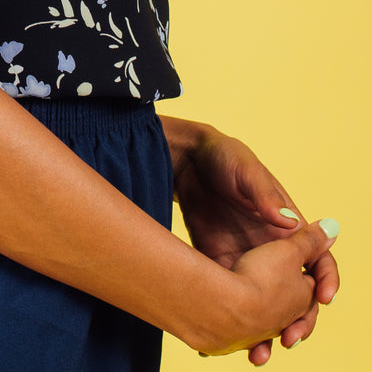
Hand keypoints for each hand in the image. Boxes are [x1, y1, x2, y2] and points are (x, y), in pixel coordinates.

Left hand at [167, 120, 339, 362]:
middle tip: (288, 339)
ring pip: (264, 305)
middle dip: (299, 320)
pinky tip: (220, 343)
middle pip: (296, 294)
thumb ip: (265, 195)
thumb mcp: (244, 169)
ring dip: (265, 331)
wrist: (183, 161)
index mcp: (286, 227)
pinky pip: (229, 298)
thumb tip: (290, 223)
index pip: (318, 260)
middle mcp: (271, 249)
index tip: (321, 300)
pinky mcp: (218, 264)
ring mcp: (246, 259)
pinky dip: (230, 322)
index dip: (326, 281)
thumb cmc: (222, 157)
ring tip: (258, 355)